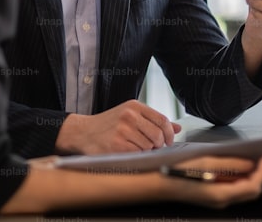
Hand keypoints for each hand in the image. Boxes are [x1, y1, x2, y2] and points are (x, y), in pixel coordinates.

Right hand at [56, 99, 181, 153]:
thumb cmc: (110, 124)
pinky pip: (137, 154)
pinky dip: (136, 155)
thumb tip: (177, 128)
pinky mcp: (116, 145)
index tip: (169, 141)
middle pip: (158, 134)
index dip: (169, 133)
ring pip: (148, 146)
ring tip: (136, 147)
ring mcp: (122, 130)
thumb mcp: (131, 115)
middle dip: (158, 144)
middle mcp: (129, 116)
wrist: (84, 132)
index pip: (162, 120)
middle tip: (153, 147)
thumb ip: (153, 120)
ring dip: (146, 151)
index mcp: (134, 106)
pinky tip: (128, 151)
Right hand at [162, 156, 261, 207]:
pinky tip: (249, 168)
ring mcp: (219, 199)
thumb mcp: (207, 163)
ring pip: (246, 191)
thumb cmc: (178, 173)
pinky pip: (236, 189)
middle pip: (252, 191)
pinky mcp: (215, 195)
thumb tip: (250, 163)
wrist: (160, 184)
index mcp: (222, 194)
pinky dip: (245, 179)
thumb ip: (232, 164)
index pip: (252, 186)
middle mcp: (223, 201)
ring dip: (258, 177)